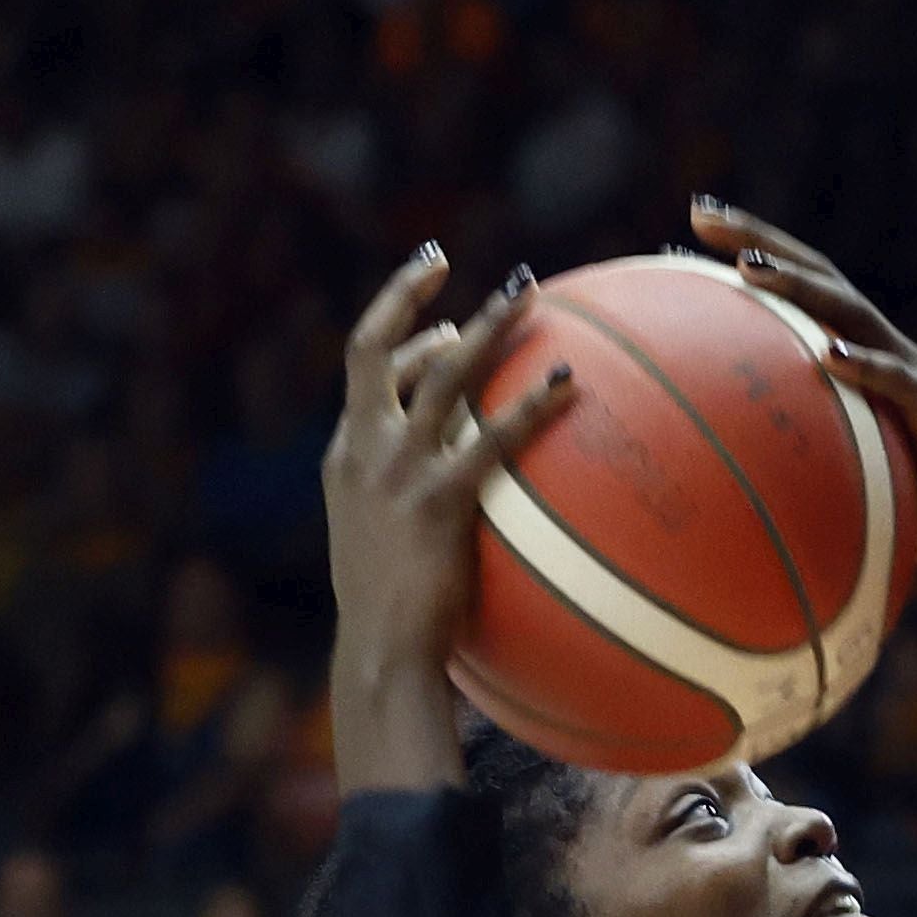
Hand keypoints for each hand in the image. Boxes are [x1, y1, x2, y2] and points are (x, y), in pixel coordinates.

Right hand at [325, 250, 579, 789]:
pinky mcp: (436, 500)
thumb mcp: (389, 549)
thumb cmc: (397, 619)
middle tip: (453, 260)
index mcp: (347, 456)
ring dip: (486, 326)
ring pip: (440, 373)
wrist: (381, 656)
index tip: (433, 300)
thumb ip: (413, 508)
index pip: (365, 370)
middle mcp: (362, 450)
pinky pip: (492, 438)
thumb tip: (469, 493)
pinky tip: (569, 385)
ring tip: (527, 294)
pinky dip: (532, 405)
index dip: (398, 326)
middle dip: (412, 294)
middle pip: (379, 349)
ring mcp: (395, 471)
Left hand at [691, 202, 916, 567]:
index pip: (797, 286)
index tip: (690, 226)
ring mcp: (912, 371)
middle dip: (759, 239)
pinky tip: (829, 355)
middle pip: (817, 274)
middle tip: (703, 216)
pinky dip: (866, 366)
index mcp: (854, 351)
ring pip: (852, 311)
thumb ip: (784, 451)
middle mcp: (880, 346)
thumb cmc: (902, 500)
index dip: (749, 250)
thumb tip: (709, 464)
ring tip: (750, 269)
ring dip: (799, 286)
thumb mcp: (832, 471)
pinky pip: (900, 384)